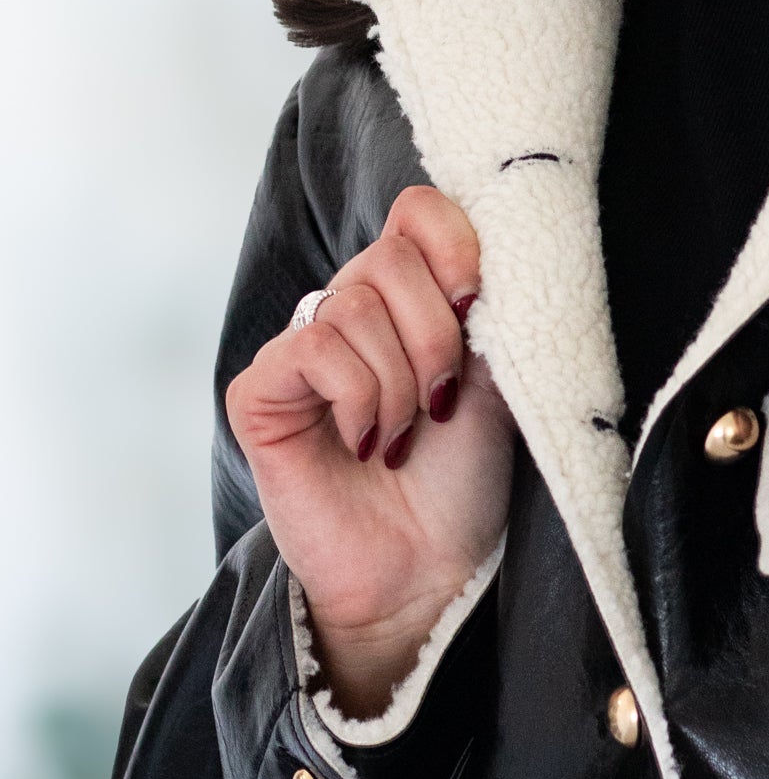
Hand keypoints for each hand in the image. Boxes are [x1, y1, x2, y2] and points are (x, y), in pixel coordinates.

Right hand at [225, 187, 514, 717]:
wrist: (426, 568)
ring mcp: (302, 348)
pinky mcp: (261, 390)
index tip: (480, 305)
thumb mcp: (497, 380)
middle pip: (388, 256)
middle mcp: (352, 309)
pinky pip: (315, 348)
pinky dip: (359, 398)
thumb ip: (486, 309)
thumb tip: (483, 251)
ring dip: (400, 382)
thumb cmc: (464, 480)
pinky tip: (368, 443)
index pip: (418, 210)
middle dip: (435, 335)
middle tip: (443, 402)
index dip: (454, 243)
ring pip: (353, 307)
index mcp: (412, 296)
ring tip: (405, 437)